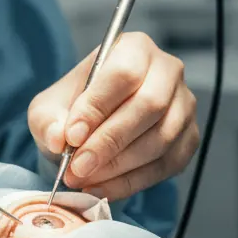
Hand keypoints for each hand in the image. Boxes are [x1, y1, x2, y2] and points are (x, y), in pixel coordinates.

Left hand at [29, 33, 198, 200]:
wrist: (93, 127)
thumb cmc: (73, 109)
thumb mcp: (48, 109)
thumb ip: (48, 121)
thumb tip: (59, 139)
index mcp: (134, 48)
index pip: (123, 73)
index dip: (97, 107)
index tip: (71, 136)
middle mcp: (167, 71)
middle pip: (149, 105)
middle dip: (110, 142)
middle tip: (78, 167)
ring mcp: (184, 105)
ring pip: (161, 139)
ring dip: (119, 166)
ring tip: (85, 180)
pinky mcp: (189, 138)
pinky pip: (167, 164)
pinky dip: (132, 182)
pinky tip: (103, 189)